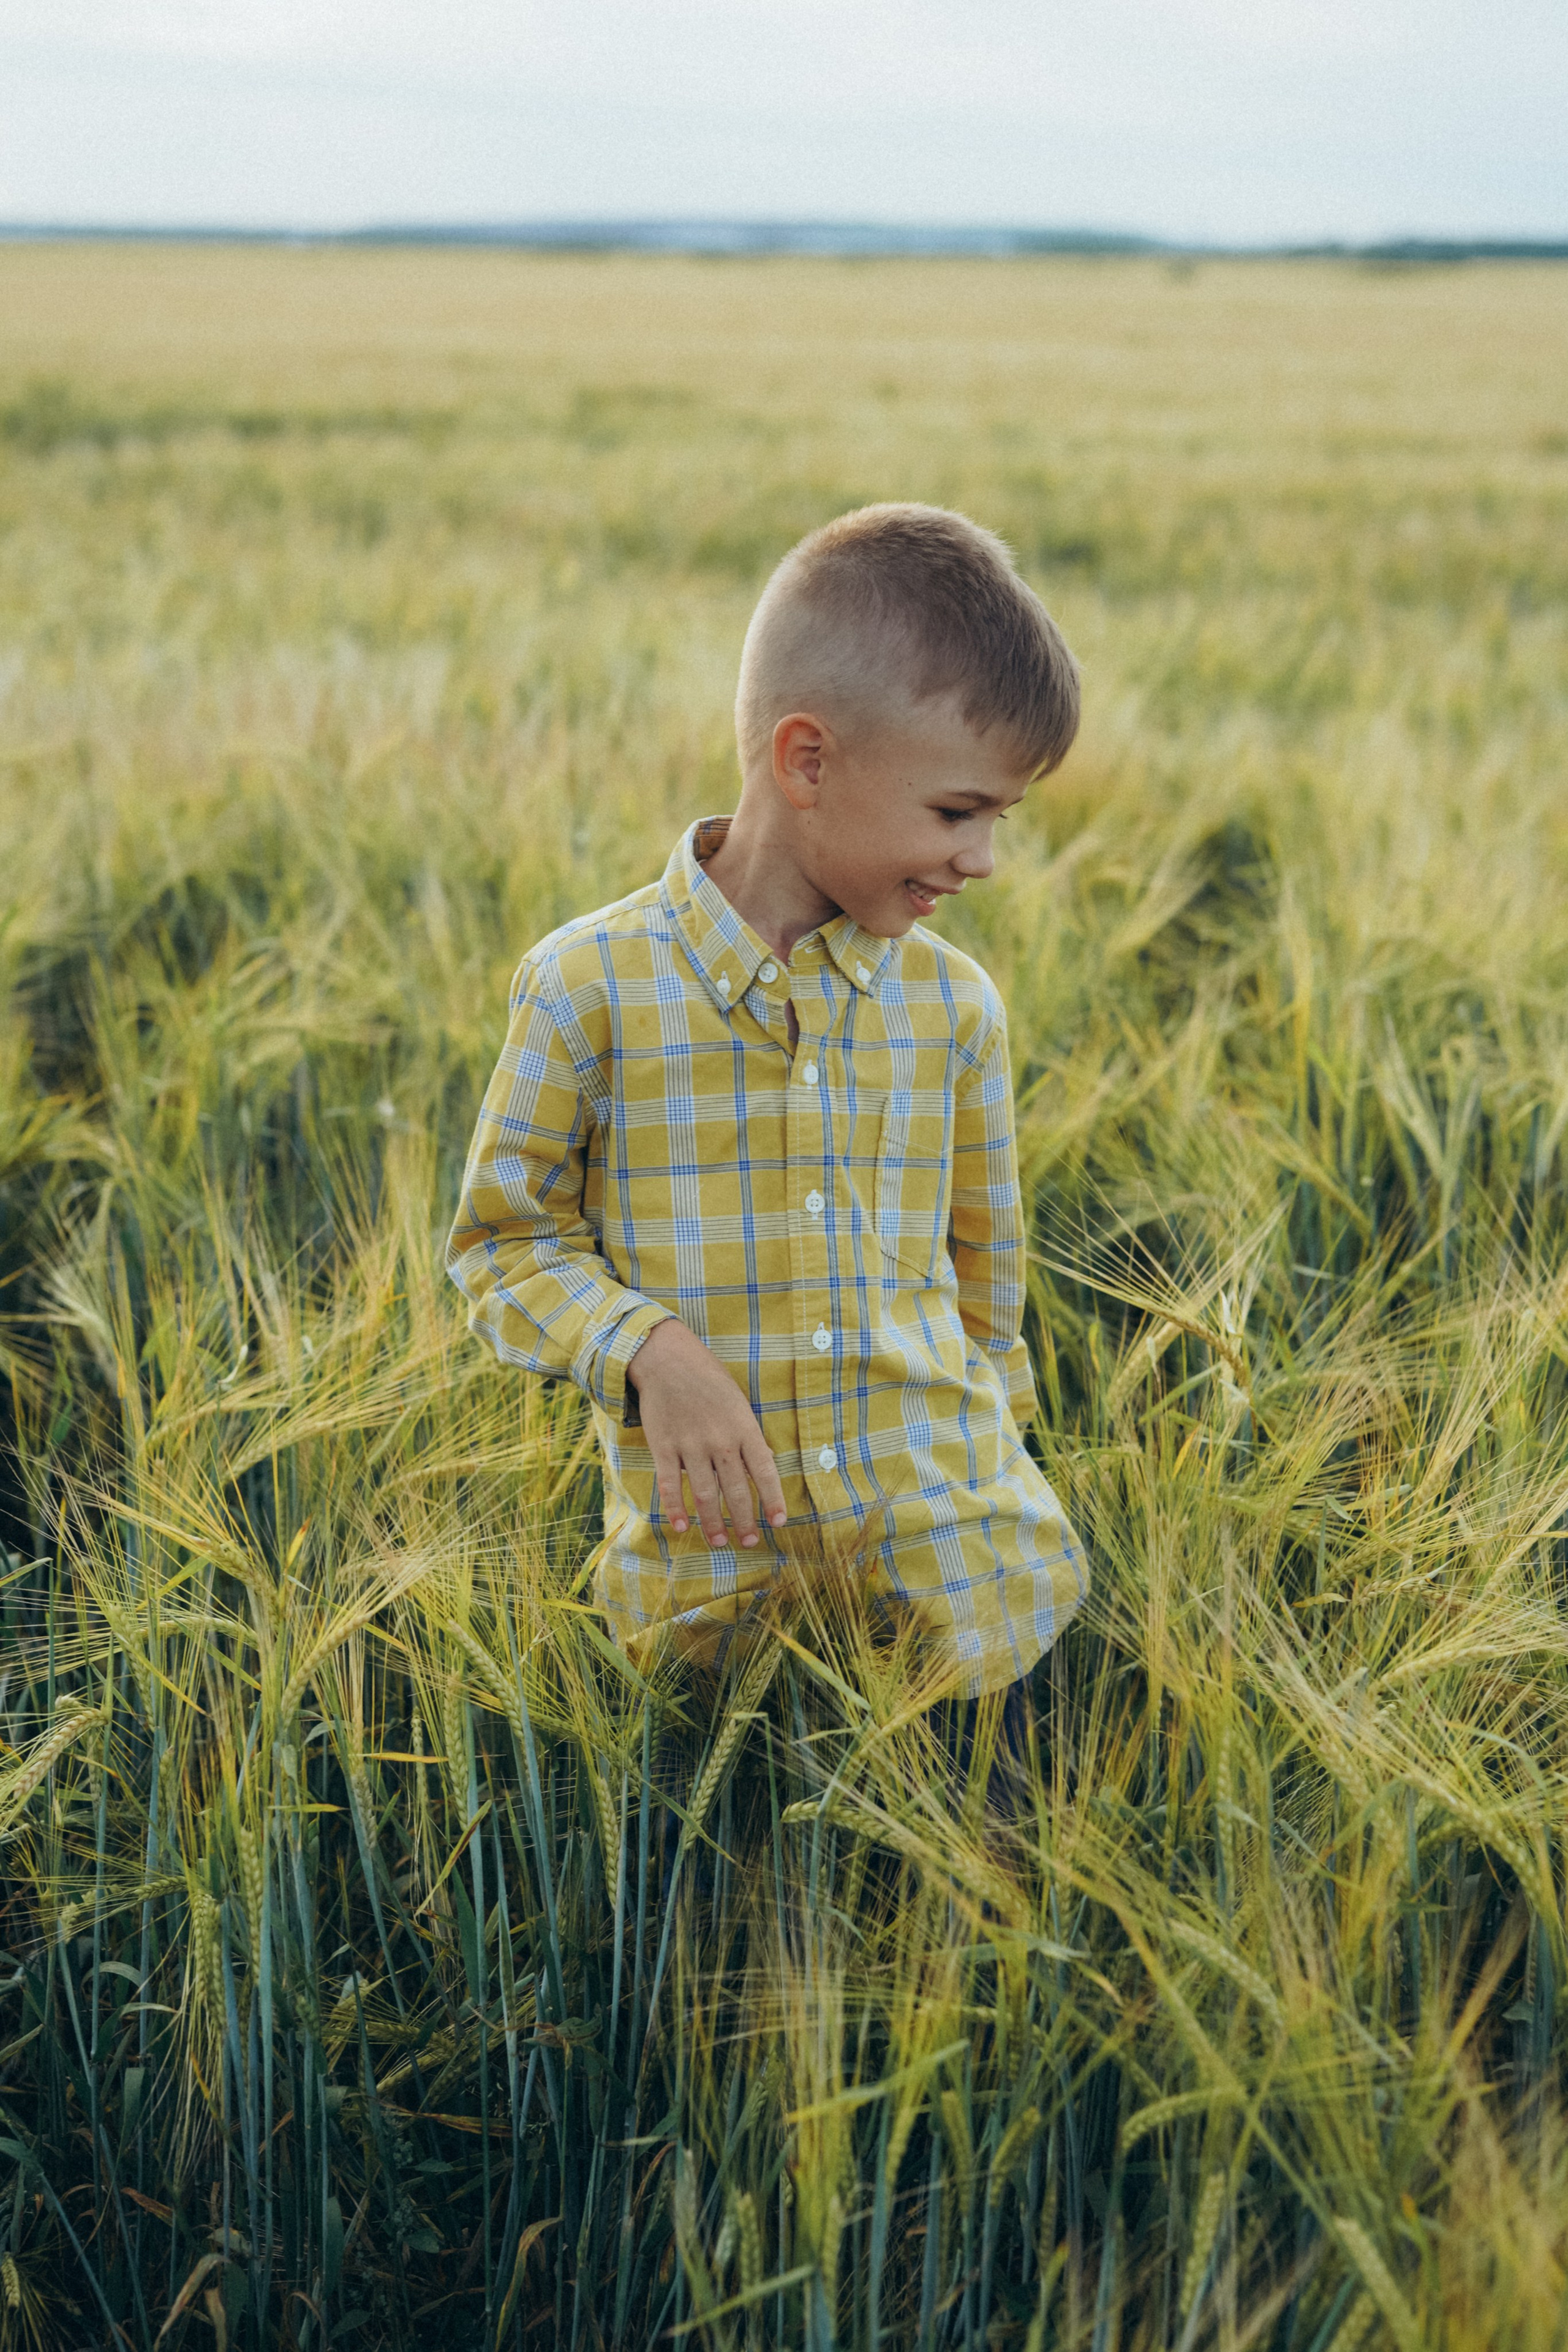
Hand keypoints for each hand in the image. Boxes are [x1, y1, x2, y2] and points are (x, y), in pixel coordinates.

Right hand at [627, 1319, 787, 1547]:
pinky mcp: (663, 1446)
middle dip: (744, 1521)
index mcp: (743, 1427)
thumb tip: (761, 1469)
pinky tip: (681, 1527)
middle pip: (735, 1491)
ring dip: (712, 1523)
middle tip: (749, 1542)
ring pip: (704, 1494)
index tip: (779, 1523)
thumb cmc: (707, 1379)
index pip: (764, 1471)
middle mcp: (720, 1440)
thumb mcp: (738, 1403)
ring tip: (719, 1542)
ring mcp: (690, 1445)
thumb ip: (747, 1436)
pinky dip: (675, 1509)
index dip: (773, 1500)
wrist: (667, 1358)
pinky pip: (669, 1484)